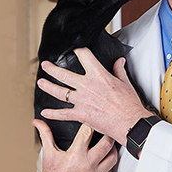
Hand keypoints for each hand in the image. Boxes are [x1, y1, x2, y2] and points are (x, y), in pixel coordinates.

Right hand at [33, 119, 116, 171]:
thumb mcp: (48, 155)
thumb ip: (45, 136)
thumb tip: (38, 122)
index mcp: (74, 156)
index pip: (87, 132)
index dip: (91, 122)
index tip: (93, 117)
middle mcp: (86, 166)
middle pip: (106, 143)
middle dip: (108, 133)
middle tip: (107, 128)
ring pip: (113, 156)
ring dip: (112, 148)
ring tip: (109, 142)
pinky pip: (111, 170)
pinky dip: (109, 162)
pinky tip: (105, 158)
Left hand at [37, 48, 152, 145]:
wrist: (129, 123)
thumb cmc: (129, 104)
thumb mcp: (125, 83)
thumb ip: (119, 70)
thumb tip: (119, 61)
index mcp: (99, 75)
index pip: (84, 56)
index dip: (77, 49)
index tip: (73, 48)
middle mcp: (87, 86)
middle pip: (64, 74)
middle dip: (52, 68)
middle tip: (45, 65)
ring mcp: (82, 101)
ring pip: (59, 92)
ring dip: (48, 87)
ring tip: (41, 83)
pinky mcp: (80, 115)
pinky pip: (63, 114)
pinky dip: (52, 113)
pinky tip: (45, 112)